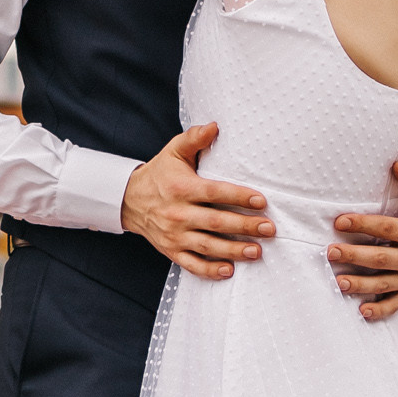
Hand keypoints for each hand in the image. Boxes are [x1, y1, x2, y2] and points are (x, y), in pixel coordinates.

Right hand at [122, 122, 275, 281]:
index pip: (215, 193)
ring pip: (208, 246)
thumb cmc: (159, 174)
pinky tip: (229, 270)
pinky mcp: (171, 251)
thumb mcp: (173, 151)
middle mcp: (178, 213)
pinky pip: (192, 264)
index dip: (238, 196)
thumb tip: (215, 126)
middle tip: (269, 228)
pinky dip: (209, 270)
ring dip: (233, 250)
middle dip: (244, 226)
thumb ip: (194, 139)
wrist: (129, 200)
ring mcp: (174, 235)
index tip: (261, 201)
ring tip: (257, 251)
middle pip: (216, 222)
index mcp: (182, 188)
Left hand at [327, 162, 397, 323]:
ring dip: (360, 284)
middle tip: (330, 251)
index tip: (339, 221)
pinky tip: (362, 311)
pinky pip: (395, 304)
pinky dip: (380, 310)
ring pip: (384, 283)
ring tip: (339, 281)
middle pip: (381, 258)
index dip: (362, 224)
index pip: (386, 228)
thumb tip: (397, 165)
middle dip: (354, 256)